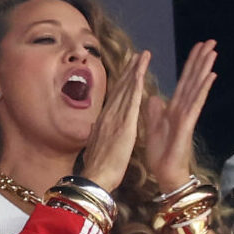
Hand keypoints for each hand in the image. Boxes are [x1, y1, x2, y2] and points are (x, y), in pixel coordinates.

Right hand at [79, 50, 149, 190]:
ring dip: (134, 71)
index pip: (114, 97)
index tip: (129, 69)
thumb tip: (92, 130)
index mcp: (102, 122)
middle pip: (120, 88)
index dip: (122, 82)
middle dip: (129, 70)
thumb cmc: (96, 170)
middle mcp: (107, 116)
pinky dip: (136, 85)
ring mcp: (115, 119)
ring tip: (142, 56)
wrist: (95, 179)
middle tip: (137, 54)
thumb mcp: (94, 148)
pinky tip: (141, 73)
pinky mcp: (124, 125)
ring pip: (126, 89)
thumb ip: (95, 136)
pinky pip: (131, 100)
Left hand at [142, 41, 216, 189]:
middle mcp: (183, 109)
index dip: (191, 64)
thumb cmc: (160, 153)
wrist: (164, 173)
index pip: (184, 81)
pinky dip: (202, 89)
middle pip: (193, 80)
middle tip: (211, 41)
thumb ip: (154, 111)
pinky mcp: (186, 124)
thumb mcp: (152, 127)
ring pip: (196, 88)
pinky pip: (195, 104)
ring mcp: (186, 116)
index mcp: (174, 108)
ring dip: (204, 69)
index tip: (198, 47)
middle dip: (201, 60)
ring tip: (213, 52)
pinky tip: (210, 76)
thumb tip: (155, 97)